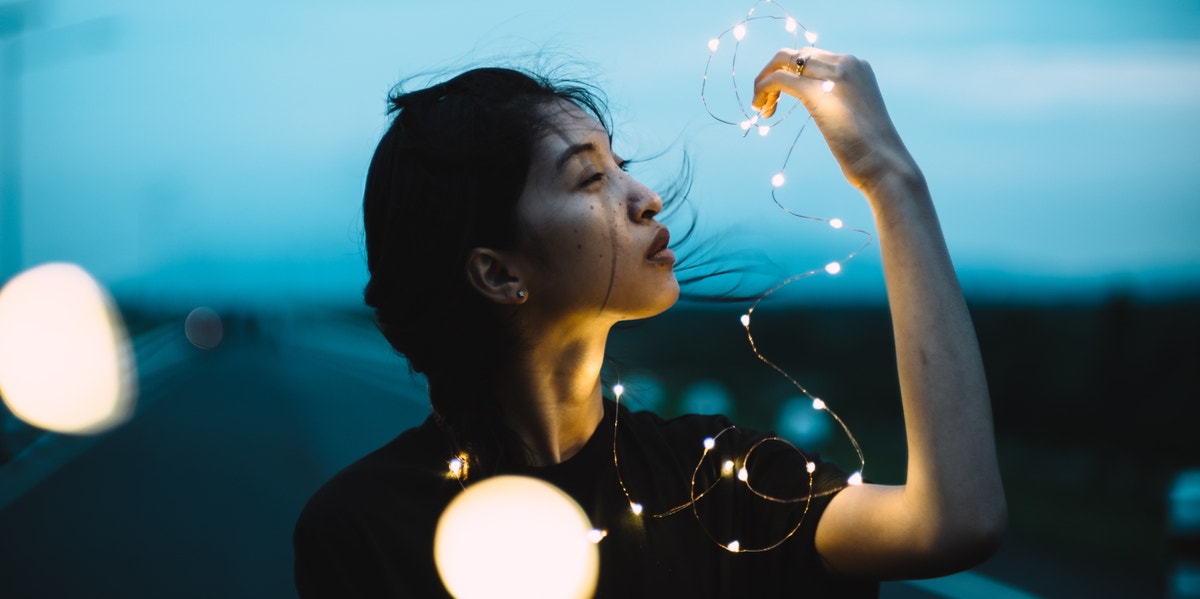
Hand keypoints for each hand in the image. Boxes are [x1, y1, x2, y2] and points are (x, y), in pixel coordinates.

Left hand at [752, 48, 918, 192]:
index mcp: (857, 66)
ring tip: (762, 108)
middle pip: (795, 54)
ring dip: (765, 81)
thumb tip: (821, 106)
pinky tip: (763, 109)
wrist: (886, 166)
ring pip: (783, 60)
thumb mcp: (855, 115)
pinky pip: (779, 80)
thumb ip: (838, 100)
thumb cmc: (871, 150)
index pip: (812, 57)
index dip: (790, 73)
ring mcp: (833, 75)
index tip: (780, 99)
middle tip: (765, 102)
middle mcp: (846, 62)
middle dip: (773, 73)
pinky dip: (764, 90)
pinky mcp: (817, 93)